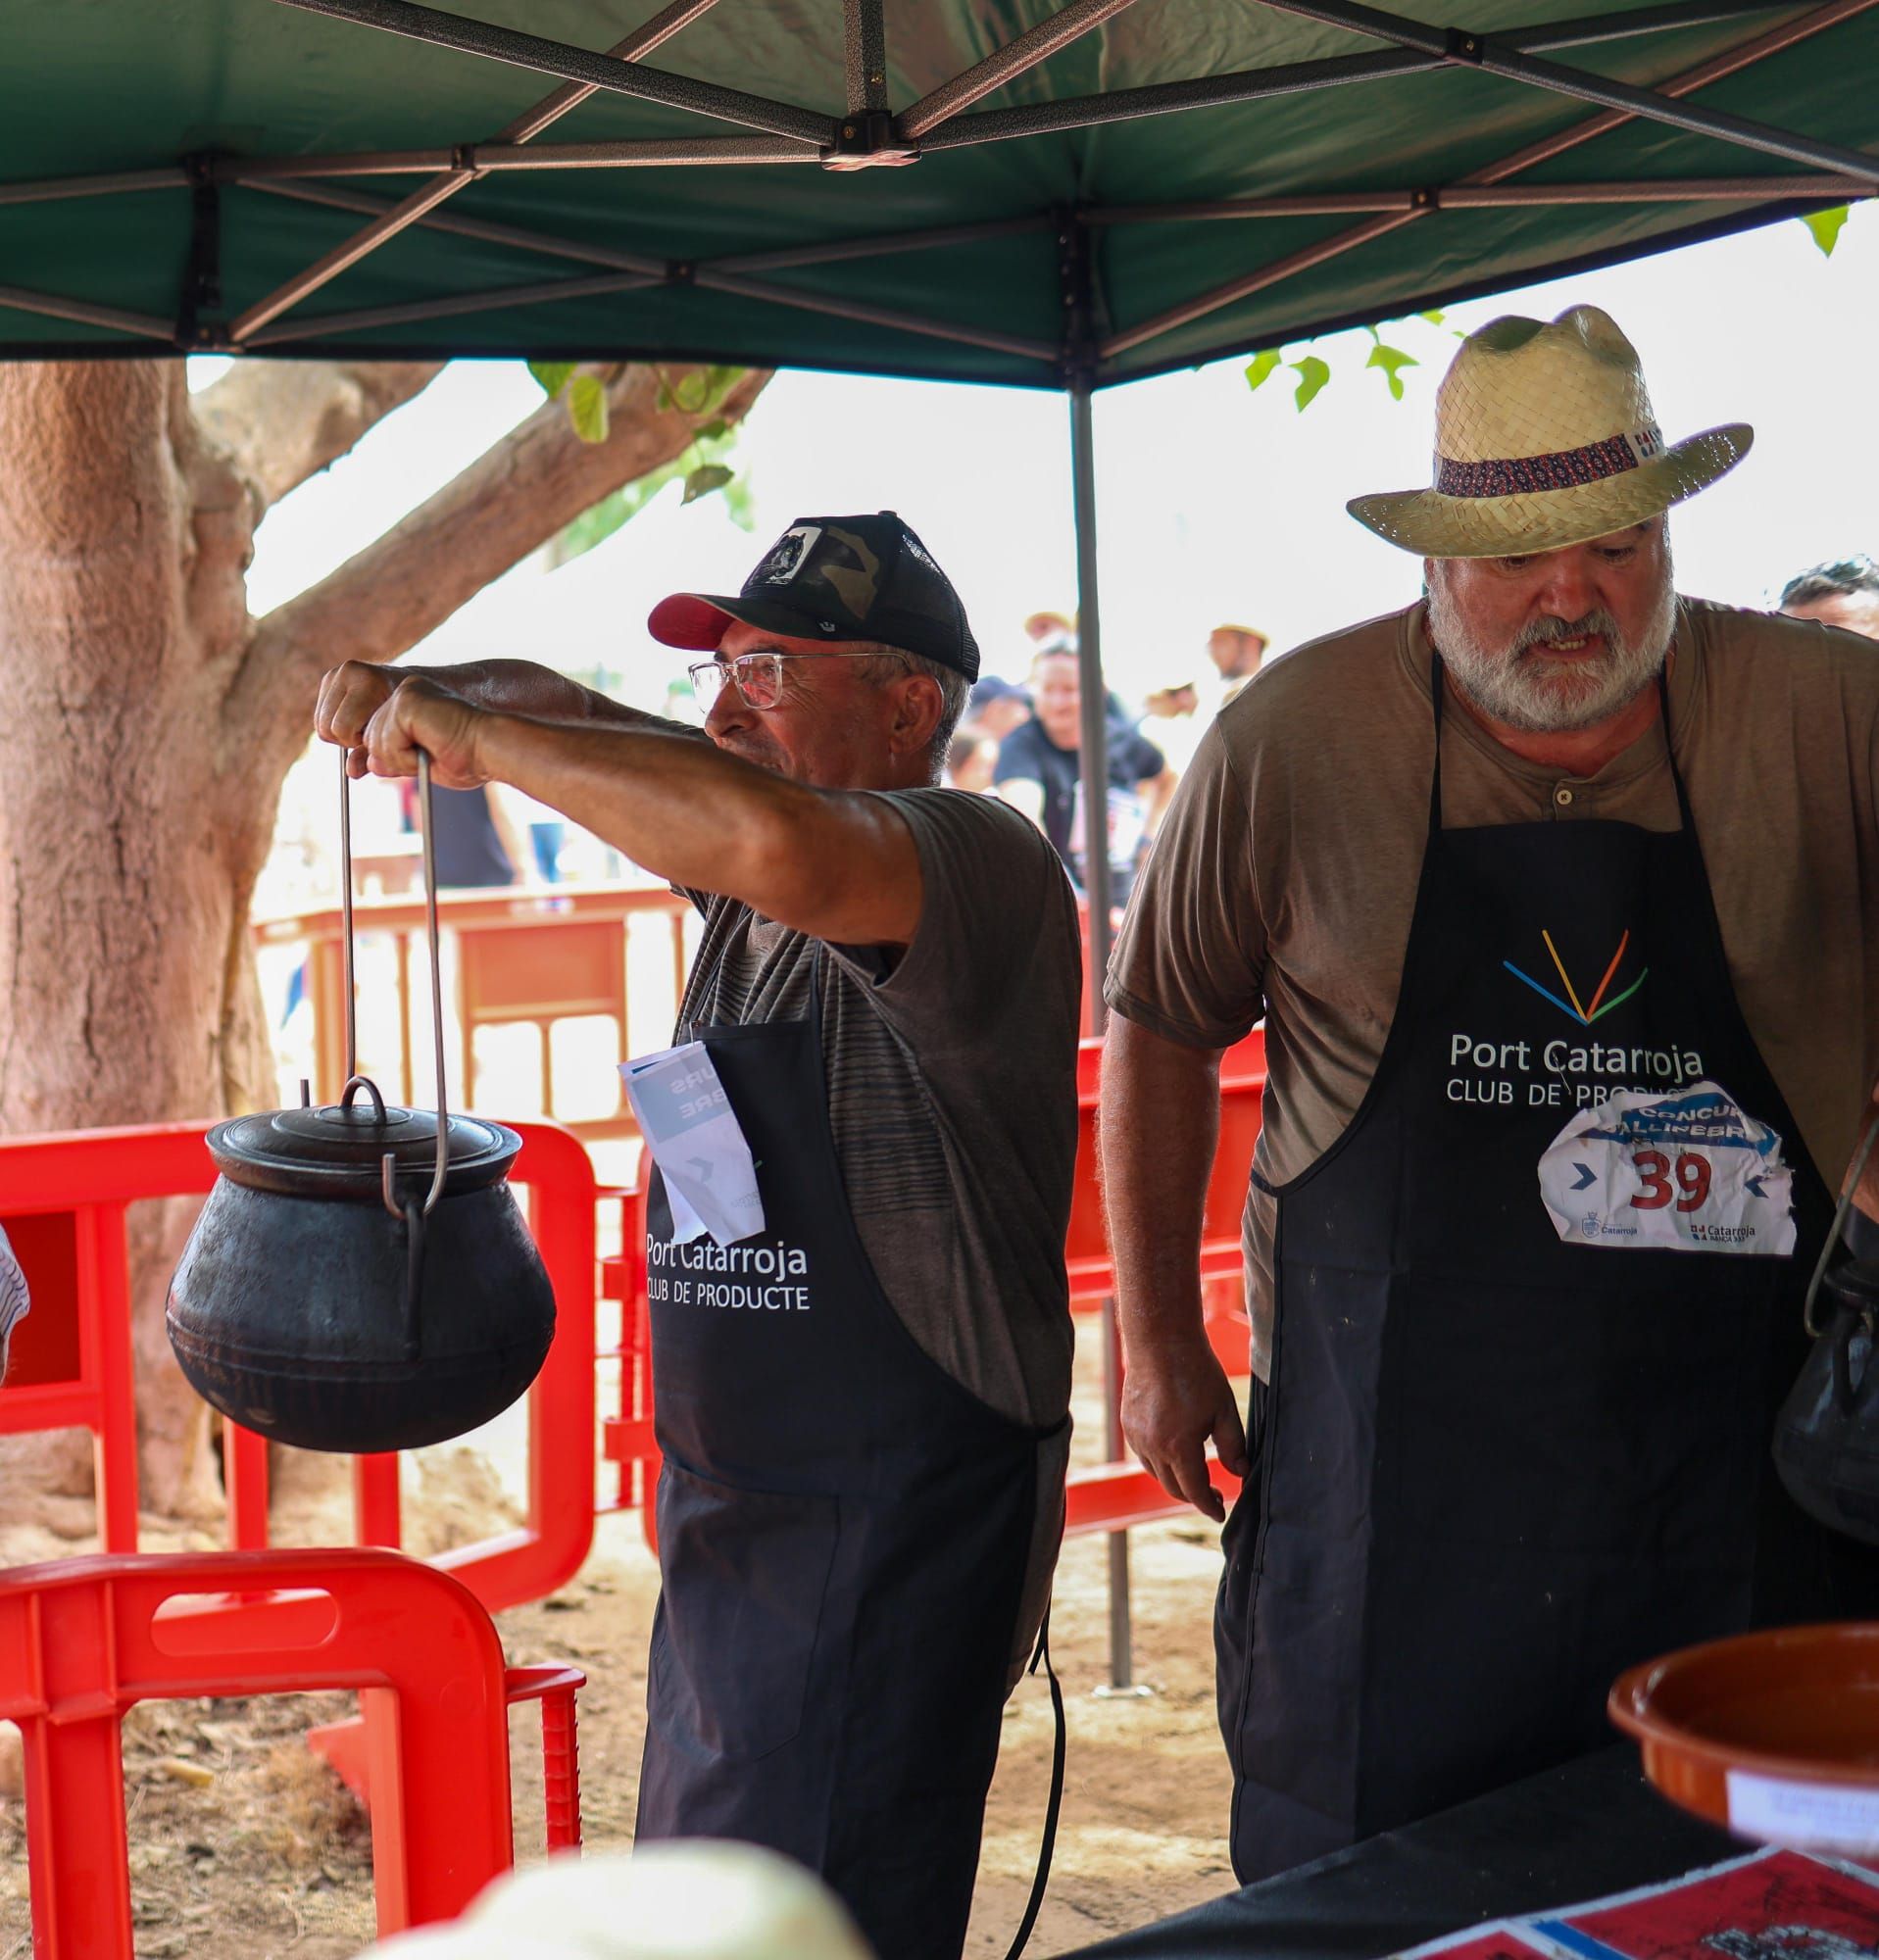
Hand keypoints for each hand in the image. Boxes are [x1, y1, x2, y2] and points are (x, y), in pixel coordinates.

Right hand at [316, 660, 406, 778]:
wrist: (413, 687)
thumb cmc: (408, 715)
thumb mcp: (396, 735)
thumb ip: (373, 754)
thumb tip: (351, 772)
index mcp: (368, 680)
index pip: (341, 728)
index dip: (357, 740)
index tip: (376, 735)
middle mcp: (349, 671)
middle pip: (325, 726)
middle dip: (347, 738)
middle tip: (369, 733)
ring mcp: (336, 673)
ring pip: (319, 723)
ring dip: (340, 732)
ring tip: (364, 726)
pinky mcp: (329, 678)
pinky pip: (319, 717)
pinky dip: (335, 724)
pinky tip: (355, 719)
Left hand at [360, 675, 491, 788]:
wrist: (491, 749)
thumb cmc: (469, 758)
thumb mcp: (421, 762)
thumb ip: (393, 759)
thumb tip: (364, 764)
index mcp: (410, 704)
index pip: (376, 734)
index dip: (392, 754)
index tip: (426, 754)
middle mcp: (405, 693)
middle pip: (368, 738)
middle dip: (394, 758)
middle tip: (431, 754)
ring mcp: (404, 694)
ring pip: (373, 741)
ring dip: (401, 758)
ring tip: (433, 751)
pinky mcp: (405, 700)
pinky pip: (384, 740)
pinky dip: (404, 754)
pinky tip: (431, 746)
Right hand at [1121, 1334, 1247, 1522]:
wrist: (1161, 1341)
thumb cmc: (1196, 1372)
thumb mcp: (1224, 1410)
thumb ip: (1233, 1446)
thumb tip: (1238, 1473)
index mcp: (1178, 1447)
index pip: (1194, 1491)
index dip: (1209, 1506)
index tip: (1220, 1513)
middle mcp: (1152, 1446)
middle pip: (1173, 1488)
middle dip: (1193, 1496)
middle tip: (1213, 1493)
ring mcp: (1136, 1435)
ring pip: (1156, 1473)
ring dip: (1175, 1479)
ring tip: (1195, 1472)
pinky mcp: (1127, 1424)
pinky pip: (1144, 1455)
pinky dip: (1160, 1462)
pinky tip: (1175, 1451)